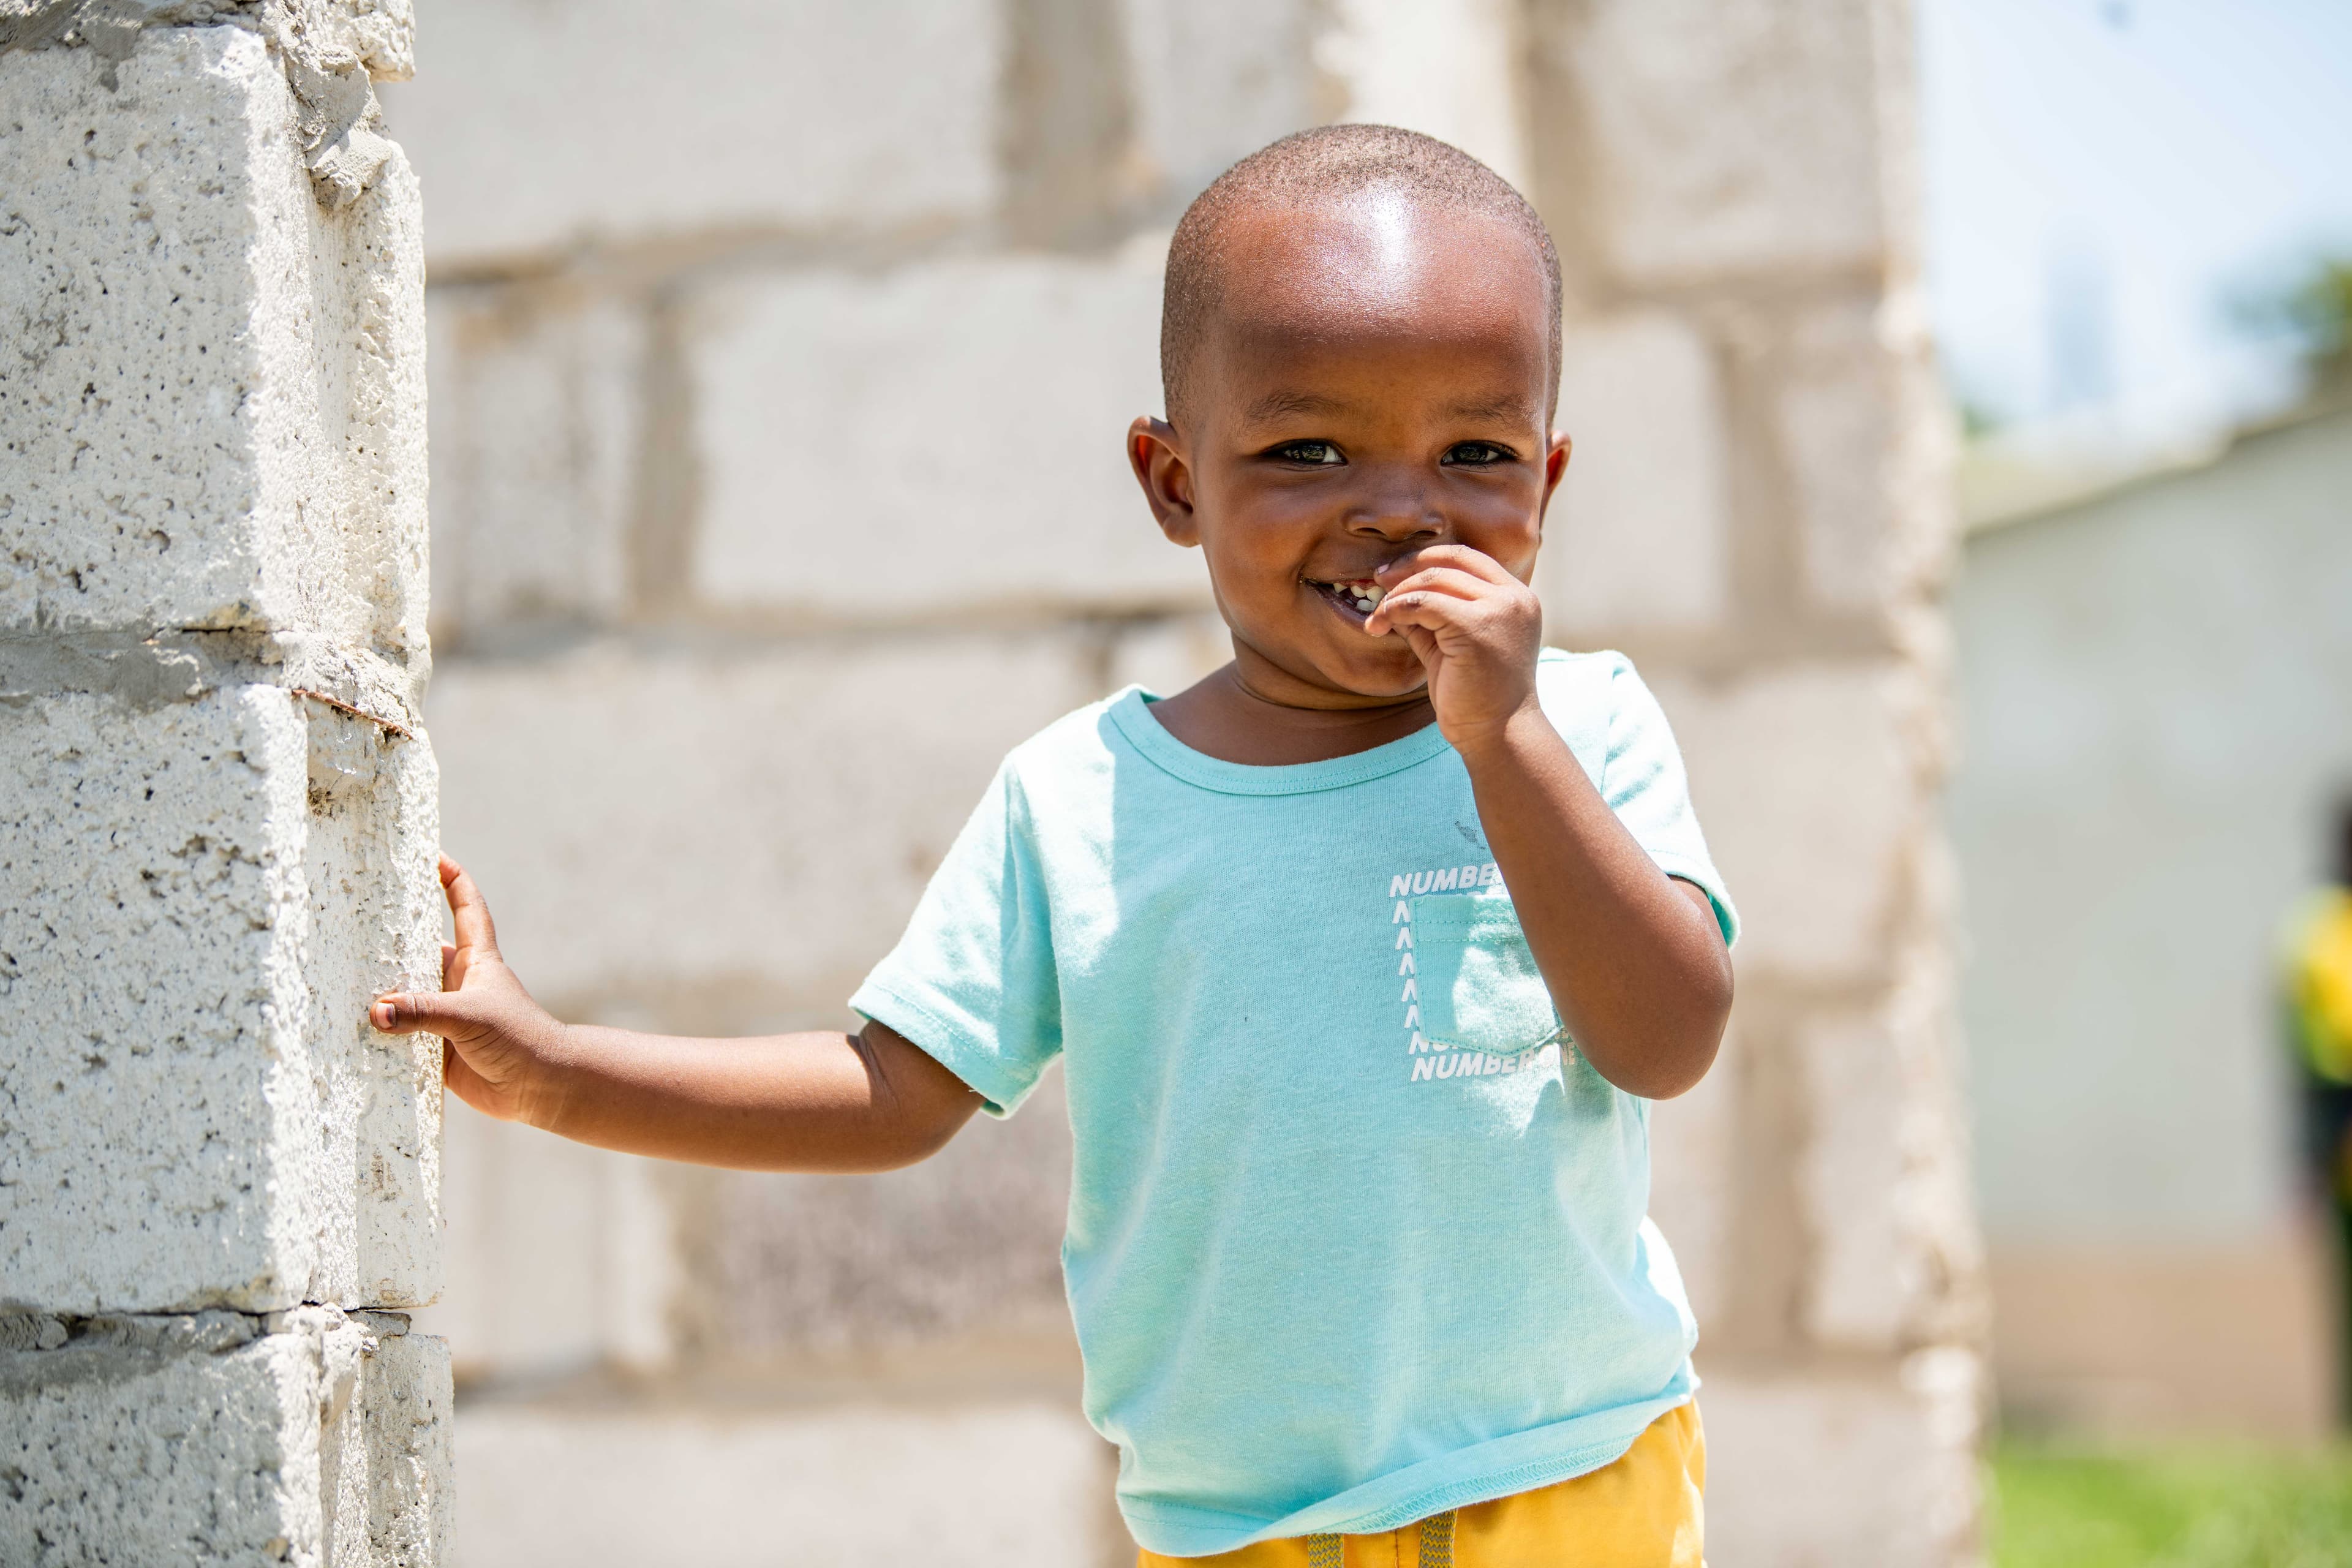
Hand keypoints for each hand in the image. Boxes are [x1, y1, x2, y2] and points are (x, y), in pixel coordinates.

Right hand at [370, 855, 566, 1124]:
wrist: (539, 1088)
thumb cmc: (519, 1039)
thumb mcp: (470, 1016)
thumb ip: (424, 1011)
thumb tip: (377, 1011)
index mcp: (475, 961)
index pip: (465, 908)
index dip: (452, 879)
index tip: (434, 854)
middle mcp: (456, 983)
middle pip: (418, 950)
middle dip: (390, 937)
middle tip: (351, 920)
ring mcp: (443, 1015)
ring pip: (403, 994)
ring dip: (378, 990)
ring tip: (334, 977)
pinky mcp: (434, 1048)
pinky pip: (399, 1036)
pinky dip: (378, 1034)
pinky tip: (346, 1030)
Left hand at [1363, 544, 1544, 752]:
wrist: (1498, 736)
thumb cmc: (1477, 698)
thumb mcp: (1453, 645)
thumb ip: (1432, 618)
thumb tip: (1394, 596)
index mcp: (1516, 598)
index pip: (1467, 558)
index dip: (1426, 559)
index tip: (1394, 574)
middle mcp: (1514, 598)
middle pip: (1450, 561)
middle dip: (1407, 569)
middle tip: (1377, 582)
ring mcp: (1500, 610)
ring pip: (1434, 580)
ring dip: (1396, 595)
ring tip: (1377, 617)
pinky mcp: (1477, 628)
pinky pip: (1423, 604)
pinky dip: (1395, 609)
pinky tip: (1379, 626)